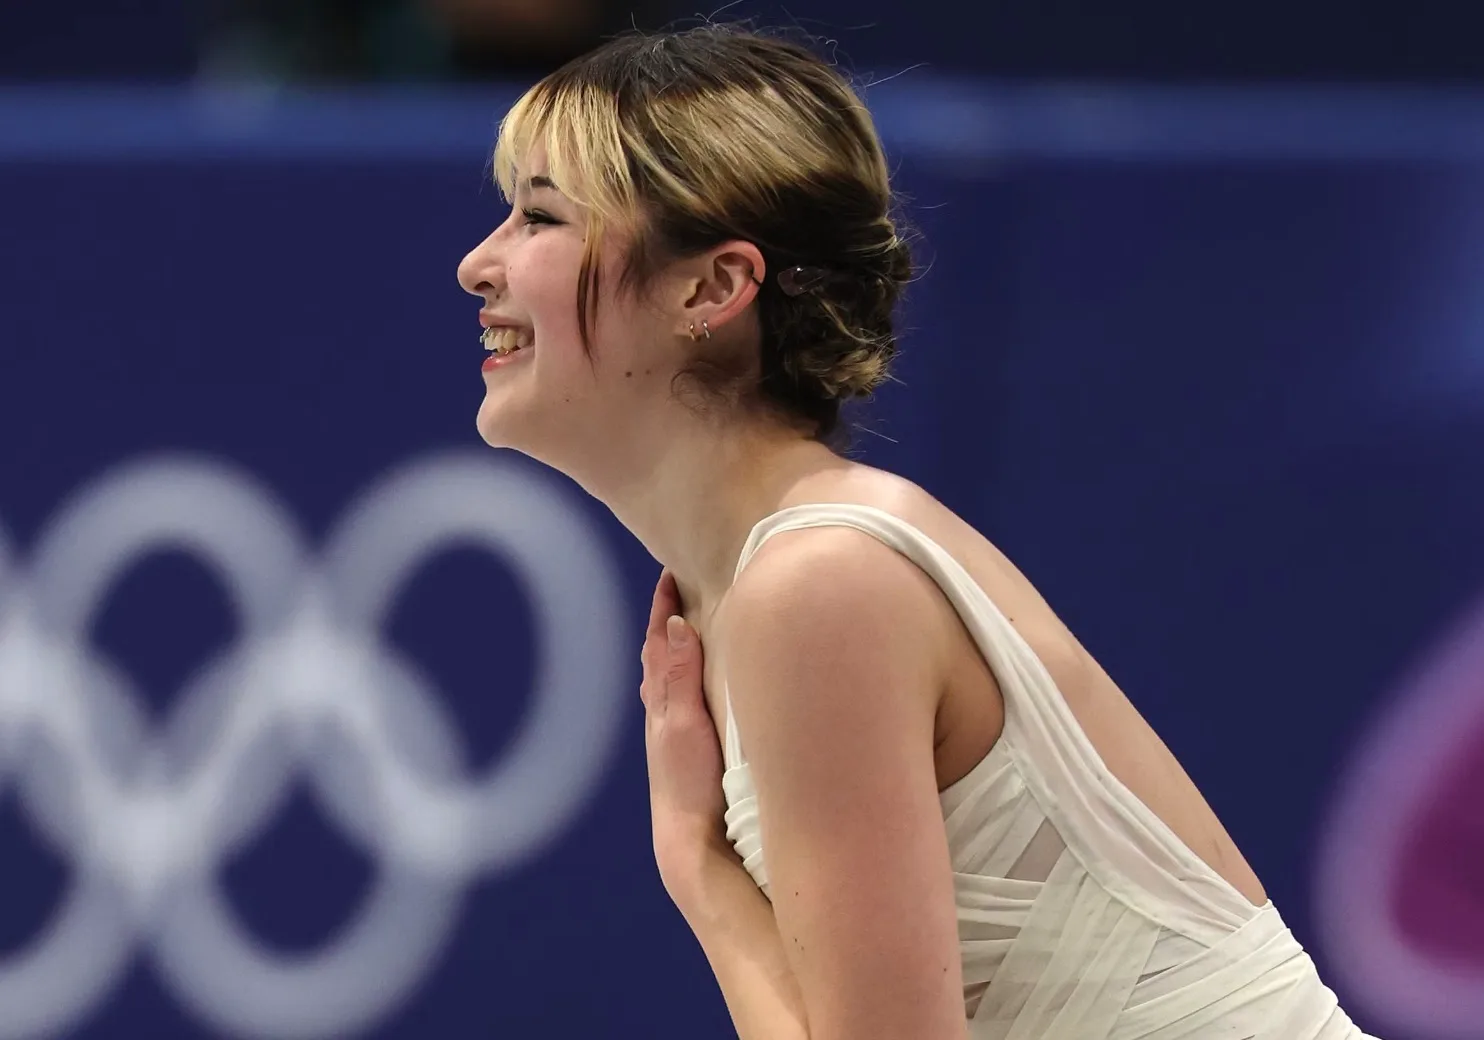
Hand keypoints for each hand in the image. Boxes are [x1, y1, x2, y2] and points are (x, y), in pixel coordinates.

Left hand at [640, 569, 732, 905]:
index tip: (669, 573)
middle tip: (681, 586)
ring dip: (680, 649)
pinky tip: (702, 687)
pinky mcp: (694, 753)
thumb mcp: (684, 724)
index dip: (664, 607)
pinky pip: (689, 703)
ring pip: (674, 679)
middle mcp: (665, 713)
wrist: (692, 841)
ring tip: (691, 624)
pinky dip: (691, 679)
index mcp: (663, 700)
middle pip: (662, 655)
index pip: (660, 642)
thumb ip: (680, 676)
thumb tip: (675, 625)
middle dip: (670, 620)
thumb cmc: (689, 784)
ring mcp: (678, 734)